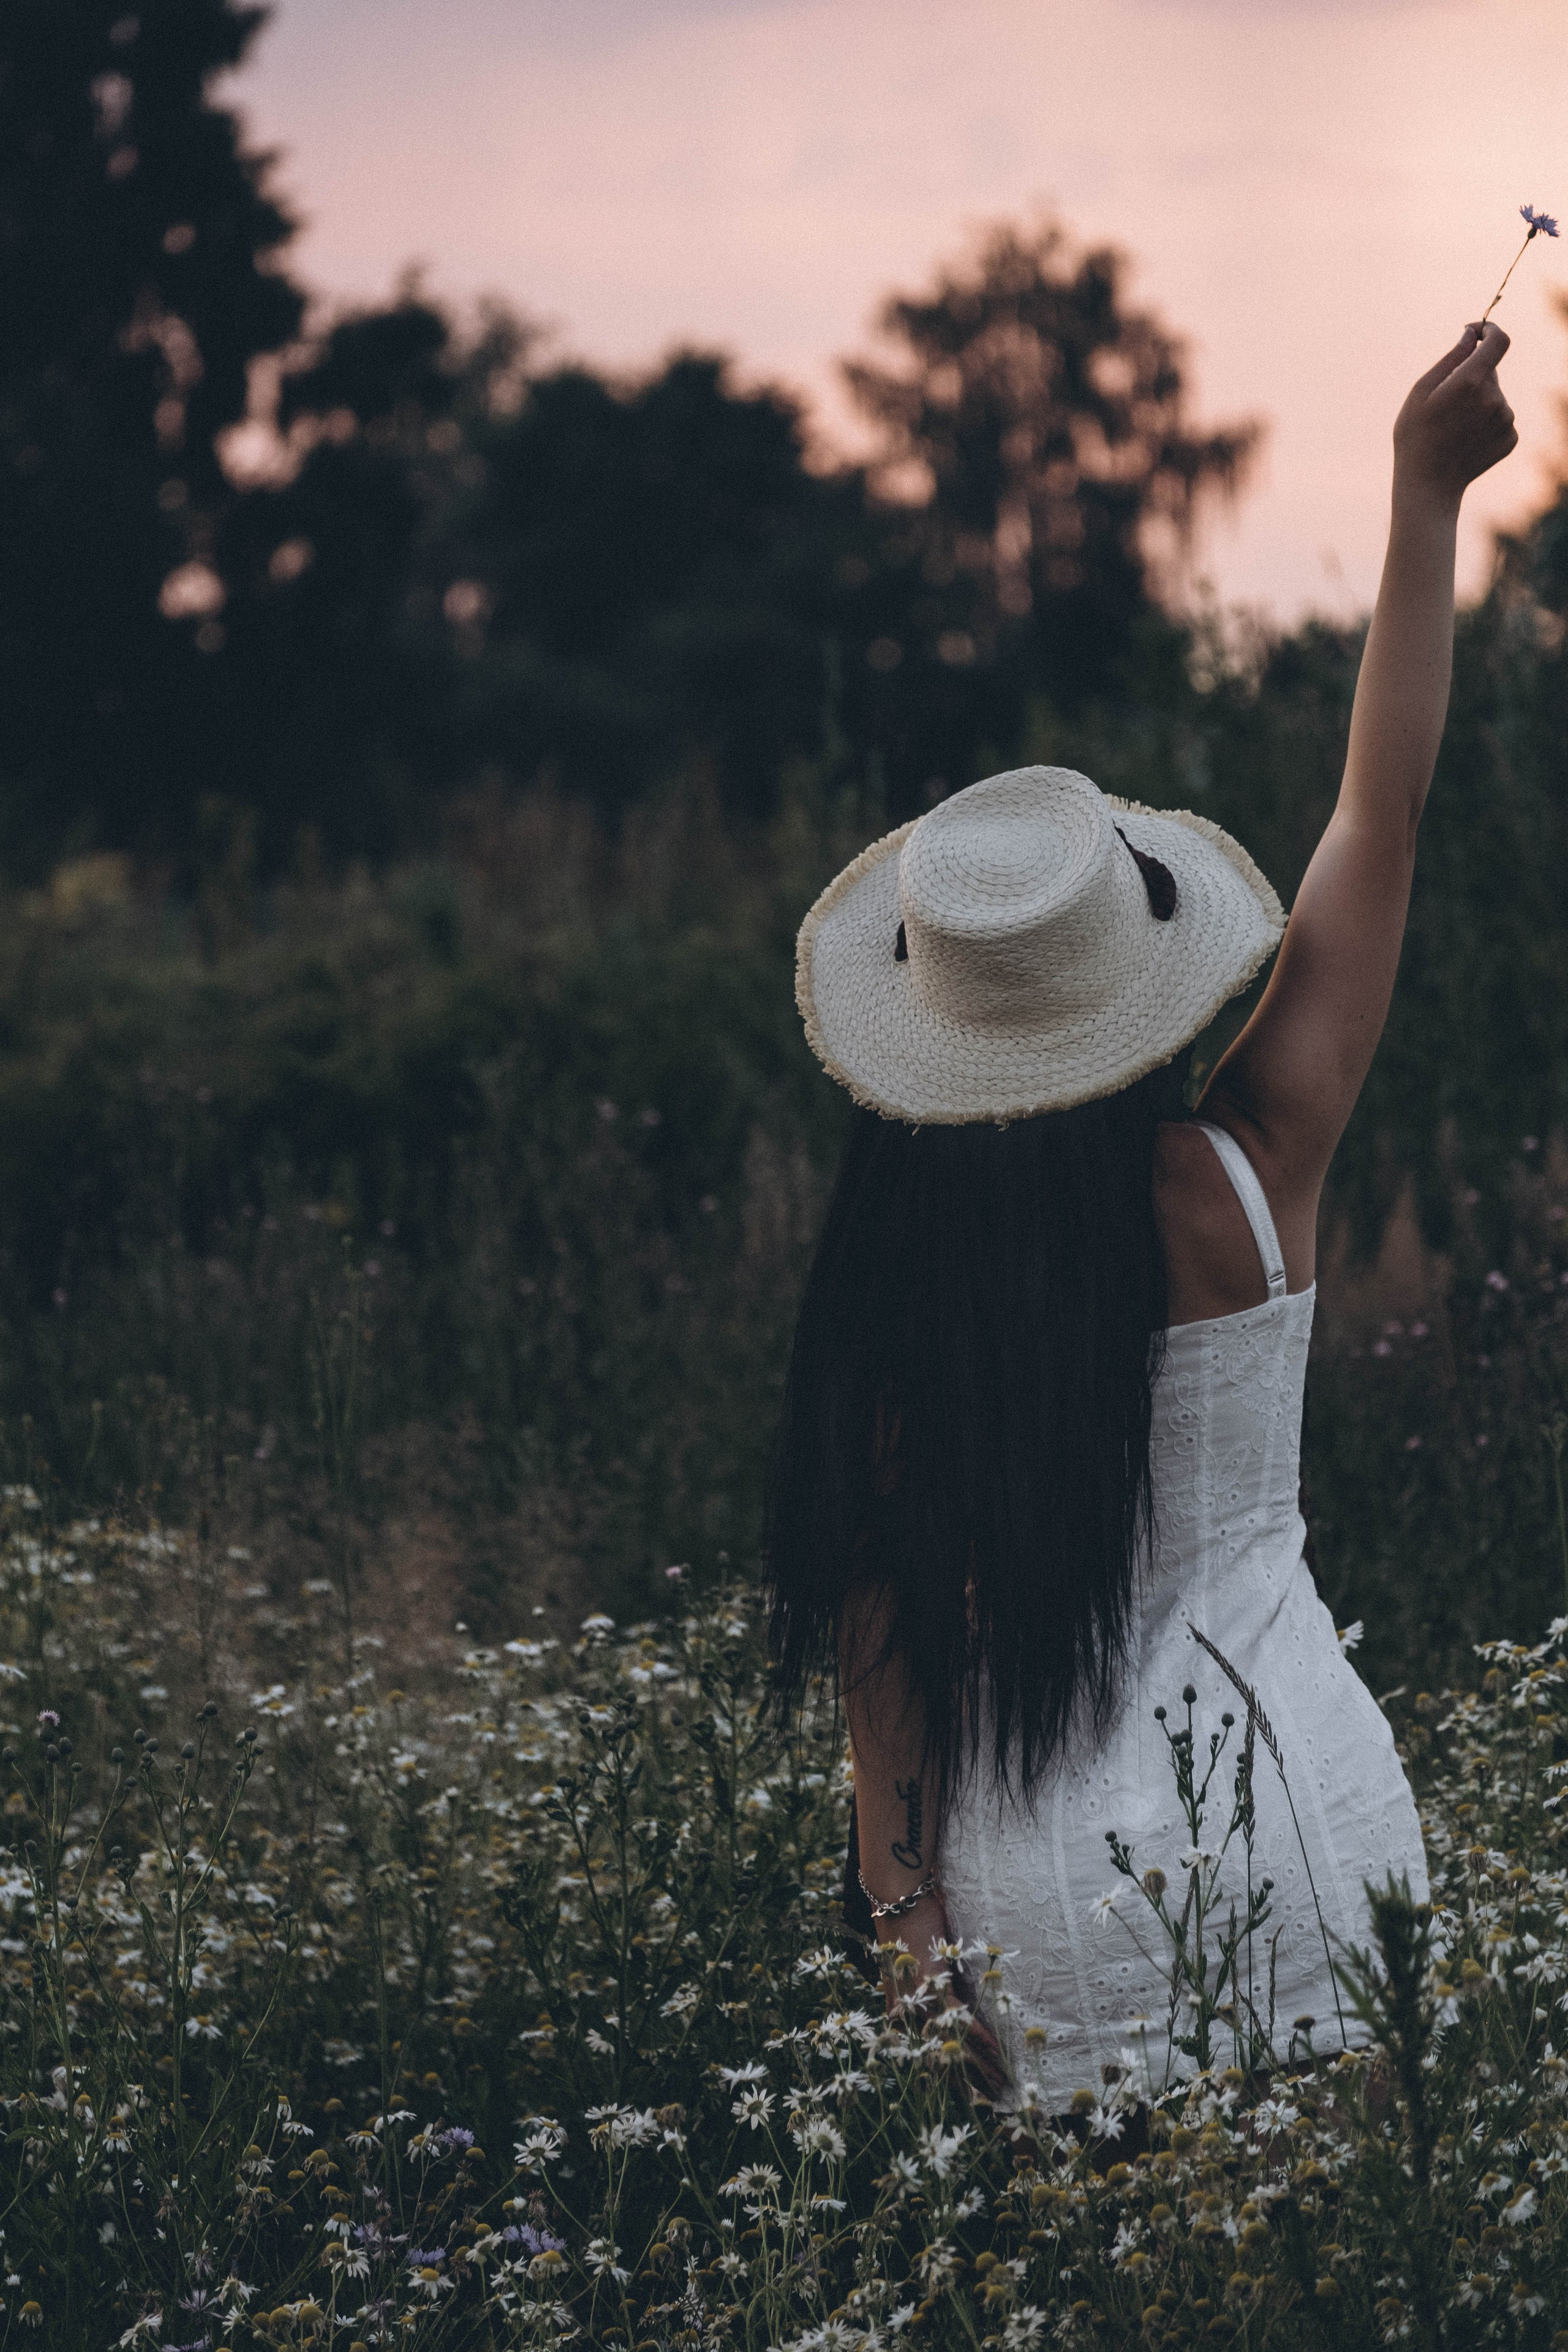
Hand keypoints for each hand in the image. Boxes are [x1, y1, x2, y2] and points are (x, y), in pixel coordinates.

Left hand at [878, 1889, 1010, 2102]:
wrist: (899, 1895)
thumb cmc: (914, 1922)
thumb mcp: (928, 1962)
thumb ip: (943, 1985)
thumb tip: (968, 2000)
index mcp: (904, 2011)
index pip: (931, 2054)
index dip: (955, 2078)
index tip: (977, 2098)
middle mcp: (907, 2014)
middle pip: (942, 2060)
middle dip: (971, 2084)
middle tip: (996, 2103)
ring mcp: (917, 2003)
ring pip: (953, 2046)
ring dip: (982, 2068)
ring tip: (1005, 2086)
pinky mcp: (930, 1986)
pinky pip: (960, 2020)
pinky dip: (981, 2037)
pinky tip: (1000, 2052)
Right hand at [1392, 323, 1516, 512]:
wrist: (1428, 487)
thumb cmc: (1415, 438)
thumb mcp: (1420, 393)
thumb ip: (1450, 359)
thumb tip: (1470, 336)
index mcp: (1471, 382)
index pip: (1500, 340)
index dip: (1491, 330)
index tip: (1478, 332)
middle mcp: (1495, 399)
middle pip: (1491, 371)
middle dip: (1473, 376)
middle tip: (1446, 403)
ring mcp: (1505, 420)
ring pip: (1496, 396)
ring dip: (1479, 401)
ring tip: (1453, 427)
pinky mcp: (1511, 438)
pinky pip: (1500, 418)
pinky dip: (1485, 423)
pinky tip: (1465, 440)